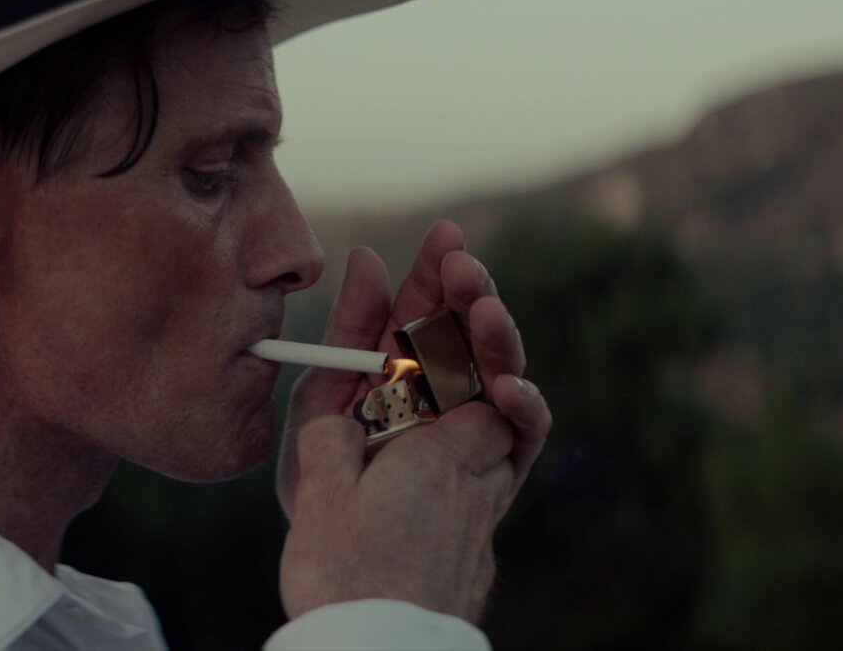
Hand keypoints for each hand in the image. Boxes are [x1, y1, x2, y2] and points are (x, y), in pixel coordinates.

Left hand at [275, 221, 553, 620]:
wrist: (364, 608)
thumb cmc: (331, 530)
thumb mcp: (317, 422)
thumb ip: (344, 345)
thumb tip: (369, 259)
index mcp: (390, 393)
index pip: (417, 320)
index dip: (431, 277)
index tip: (442, 234)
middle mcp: (437, 410)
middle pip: (463, 335)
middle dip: (466, 290)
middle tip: (462, 259)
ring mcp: (473, 441)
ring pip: (498, 368)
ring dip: (495, 332)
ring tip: (483, 306)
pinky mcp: (501, 476)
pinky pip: (524, 431)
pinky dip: (526, 405)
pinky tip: (510, 386)